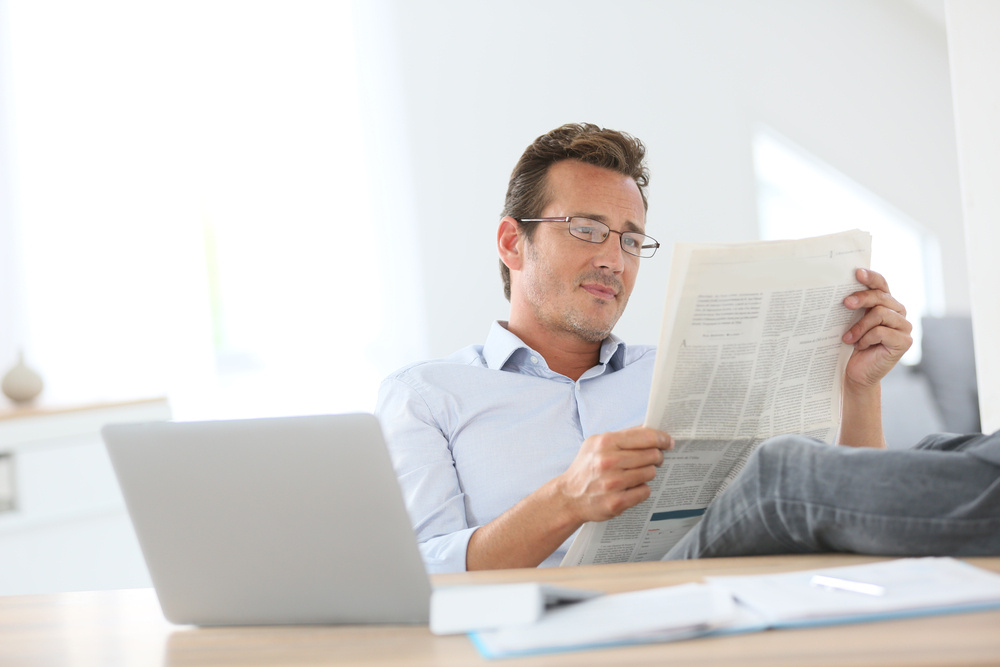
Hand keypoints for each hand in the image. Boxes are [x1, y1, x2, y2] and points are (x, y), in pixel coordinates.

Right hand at [555, 426, 672, 523]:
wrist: (568, 496)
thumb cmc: (586, 468)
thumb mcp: (596, 443)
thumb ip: (622, 436)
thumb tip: (650, 429)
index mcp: (605, 442)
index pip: (646, 437)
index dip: (662, 438)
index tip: (668, 442)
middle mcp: (608, 461)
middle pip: (652, 455)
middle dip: (656, 456)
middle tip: (655, 459)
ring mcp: (613, 483)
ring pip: (650, 473)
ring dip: (647, 473)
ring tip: (636, 474)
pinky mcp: (617, 502)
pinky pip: (645, 491)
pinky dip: (641, 489)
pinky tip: (630, 487)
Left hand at [841, 268, 912, 389]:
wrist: (855, 373)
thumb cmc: (851, 345)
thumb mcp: (851, 322)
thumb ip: (854, 306)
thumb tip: (842, 290)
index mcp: (886, 304)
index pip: (881, 284)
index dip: (871, 277)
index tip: (856, 273)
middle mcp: (898, 312)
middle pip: (881, 297)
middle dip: (862, 298)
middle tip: (845, 303)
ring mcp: (904, 327)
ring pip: (880, 313)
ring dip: (860, 326)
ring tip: (847, 338)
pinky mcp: (904, 342)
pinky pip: (882, 332)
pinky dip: (867, 338)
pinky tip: (860, 346)